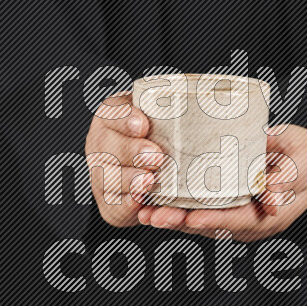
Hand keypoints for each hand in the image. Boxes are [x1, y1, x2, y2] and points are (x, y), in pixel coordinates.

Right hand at [85, 92, 162, 226]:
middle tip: (156, 156)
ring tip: (149, 181)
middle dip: (131, 152)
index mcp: (114, 117)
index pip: (112, 111)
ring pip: (106, 178)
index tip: (143, 125)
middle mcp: (102, 144)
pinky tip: (140, 203)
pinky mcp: (109, 202)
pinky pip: (112, 207)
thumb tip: (205, 98)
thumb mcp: (167, 117)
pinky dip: (126, 206)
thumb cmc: (168, 136)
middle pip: (106, 146)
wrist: (162, 174)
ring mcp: (101, 174)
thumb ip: (173, 111)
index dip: (124, 118)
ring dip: (128, 180)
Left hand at [138, 125, 306, 241]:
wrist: (301, 161)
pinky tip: (151, 202)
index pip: (240, 220)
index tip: (192, 217)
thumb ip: (288, 176)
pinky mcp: (222, 206)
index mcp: (270, 214)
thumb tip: (273, 196)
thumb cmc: (302, 159)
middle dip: (181, 223)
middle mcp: (249, 223)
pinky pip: (196, 211)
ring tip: (144, 211)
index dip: (216, 220)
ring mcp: (234, 217)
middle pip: (211, 227)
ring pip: (199, 222)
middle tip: (153, 216)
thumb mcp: (302, 161)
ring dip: (171, 218)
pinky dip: (174, 207)